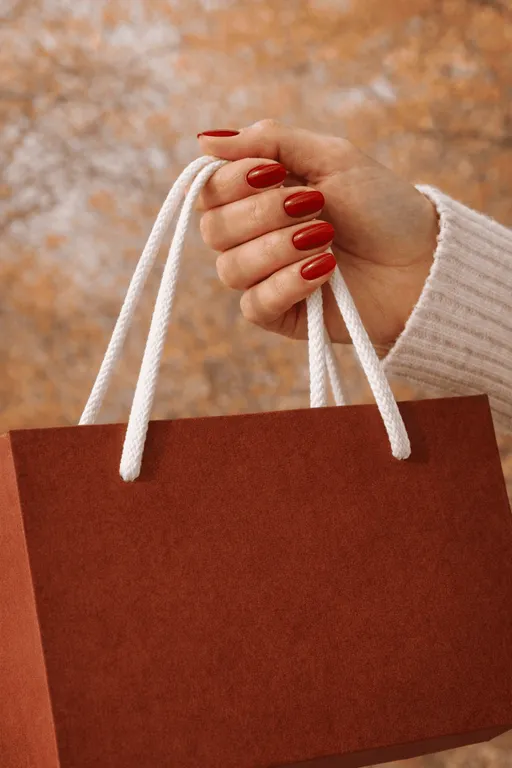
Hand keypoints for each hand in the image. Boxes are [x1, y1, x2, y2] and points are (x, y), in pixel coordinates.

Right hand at [197, 121, 437, 346]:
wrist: (419, 262)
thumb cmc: (381, 207)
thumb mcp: (331, 157)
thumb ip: (269, 142)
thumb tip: (205, 138)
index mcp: (257, 196)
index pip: (210, 190)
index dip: (233, 181)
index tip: (275, 173)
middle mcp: (252, 236)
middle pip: (214, 229)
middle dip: (263, 214)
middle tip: (313, 206)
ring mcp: (263, 277)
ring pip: (231, 268)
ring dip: (280, 248)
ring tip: (326, 238)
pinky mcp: (278, 314)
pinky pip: (255, 304)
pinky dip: (288, 283)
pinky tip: (324, 271)